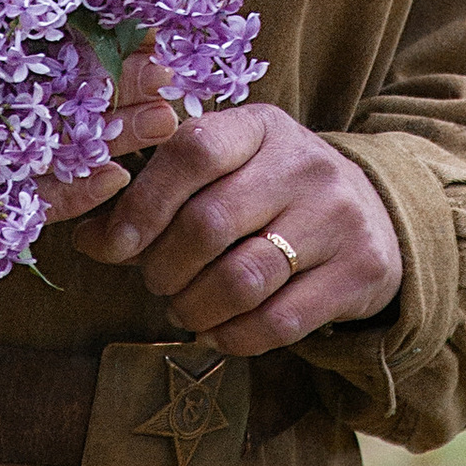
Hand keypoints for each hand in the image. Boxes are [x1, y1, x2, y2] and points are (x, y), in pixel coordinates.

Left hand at [55, 95, 404, 356]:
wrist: (376, 214)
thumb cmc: (272, 194)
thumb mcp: (225, 173)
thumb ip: (158, 197)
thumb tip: (88, 238)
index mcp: (260, 127)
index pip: (194, 151)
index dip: (144, 204)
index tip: (115, 246)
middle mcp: (304, 163)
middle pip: (209, 225)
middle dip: (164, 269)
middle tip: (156, 283)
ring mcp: (338, 216)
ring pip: (242, 280)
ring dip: (195, 308)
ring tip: (186, 310)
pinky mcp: (361, 269)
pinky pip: (280, 321)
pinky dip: (233, 338)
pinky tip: (220, 331)